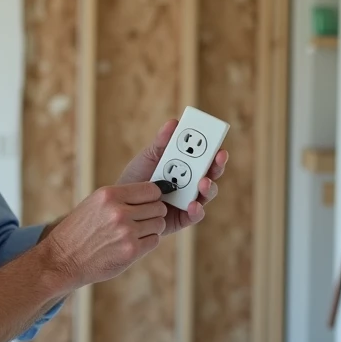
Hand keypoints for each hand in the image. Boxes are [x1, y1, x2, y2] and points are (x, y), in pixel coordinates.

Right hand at [39, 181, 169, 289]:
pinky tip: (131, 243)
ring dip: (150, 229)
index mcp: (110, 195)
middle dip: (153, 214)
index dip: (153, 197)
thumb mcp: (95, 203)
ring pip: (159, 224)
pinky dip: (146, 243)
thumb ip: (121, 198)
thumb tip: (151, 195)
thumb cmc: (79, 231)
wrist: (62, 259)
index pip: (151, 189)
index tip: (149, 202)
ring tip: (133, 233)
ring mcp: (126, 232)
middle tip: (140, 220)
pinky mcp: (131, 251)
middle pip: (158, 207)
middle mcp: (119, 211)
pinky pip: (154, 241)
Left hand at [116, 118, 227, 233]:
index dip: (215, 151)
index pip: (205, 157)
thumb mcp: (148, 157)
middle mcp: (191, 183)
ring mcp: (189, 200)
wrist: (121, 203)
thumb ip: (161, 143)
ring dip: (208, 187)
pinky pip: (195, 215)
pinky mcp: (183, 218)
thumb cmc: (135, 178)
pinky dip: (196, 210)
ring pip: (207, 194)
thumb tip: (173, 123)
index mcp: (186, 166)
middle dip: (217, 166)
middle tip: (218, 158)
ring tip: (203, 183)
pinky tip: (192, 205)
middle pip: (211, 174)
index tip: (218, 145)